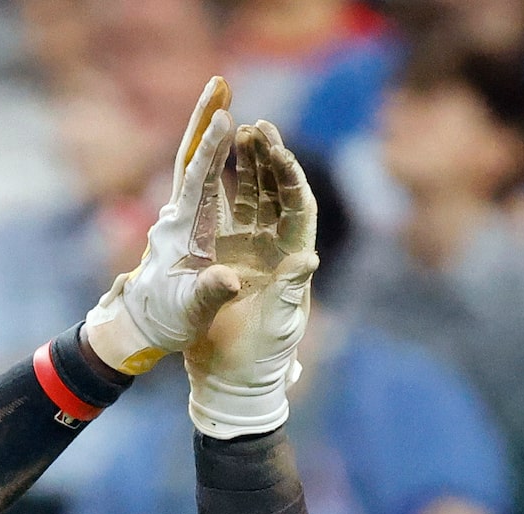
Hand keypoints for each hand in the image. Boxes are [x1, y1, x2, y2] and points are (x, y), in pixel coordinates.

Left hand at [80, 76, 247, 373]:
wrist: (140, 329)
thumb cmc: (166, 321)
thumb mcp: (190, 312)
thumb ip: (211, 293)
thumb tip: (231, 278)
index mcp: (183, 232)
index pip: (198, 181)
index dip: (212, 150)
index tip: (227, 118)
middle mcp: (180, 215)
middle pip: (192, 156)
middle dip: (205, 119)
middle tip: (220, 82)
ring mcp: (185, 215)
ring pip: (198, 163)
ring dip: (212, 130)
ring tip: (226, 97)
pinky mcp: (191, 222)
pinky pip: (206, 180)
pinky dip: (215, 154)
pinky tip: (228, 138)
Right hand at [186, 121, 317, 439]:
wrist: (229, 379)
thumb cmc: (259, 356)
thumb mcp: (279, 324)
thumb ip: (291, 290)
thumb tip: (309, 260)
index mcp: (293, 259)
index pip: (299, 207)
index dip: (290, 176)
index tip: (278, 149)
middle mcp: (275, 249)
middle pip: (277, 192)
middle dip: (269, 158)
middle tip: (258, 125)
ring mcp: (250, 250)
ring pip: (253, 196)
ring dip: (249, 164)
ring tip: (240, 129)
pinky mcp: (225, 257)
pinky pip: (226, 213)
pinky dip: (223, 187)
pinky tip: (215, 163)